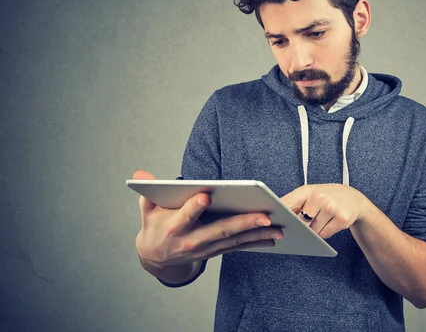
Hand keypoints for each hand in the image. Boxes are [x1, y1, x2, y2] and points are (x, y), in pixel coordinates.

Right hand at [134, 170, 282, 272]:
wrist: (156, 257)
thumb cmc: (154, 225)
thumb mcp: (146, 209)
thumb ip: (147, 191)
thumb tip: (140, 174)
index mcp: (173, 228)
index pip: (184, 216)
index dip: (193, 207)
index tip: (205, 195)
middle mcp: (192, 240)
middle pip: (220, 230)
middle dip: (243, 223)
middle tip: (264, 215)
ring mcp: (205, 248)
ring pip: (234, 240)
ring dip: (257, 234)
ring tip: (278, 227)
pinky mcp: (215, 251)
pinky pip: (238, 247)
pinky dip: (256, 242)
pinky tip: (273, 237)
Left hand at [280, 184, 368, 238]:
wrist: (353, 198)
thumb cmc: (326, 197)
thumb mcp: (310, 194)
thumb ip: (293, 204)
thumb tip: (274, 218)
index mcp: (306, 190)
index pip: (287, 203)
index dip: (277, 214)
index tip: (269, 222)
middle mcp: (318, 196)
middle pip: (300, 222)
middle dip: (299, 227)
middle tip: (298, 228)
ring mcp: (331, 207)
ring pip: (313, 231)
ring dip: (314, 231)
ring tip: (320, 220)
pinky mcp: (342, 219)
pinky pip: (325, 234)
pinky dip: (324, 233)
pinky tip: (329, 223)